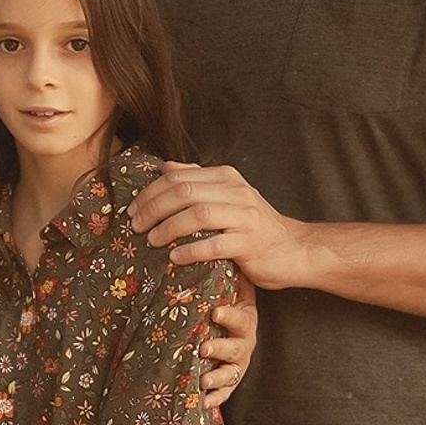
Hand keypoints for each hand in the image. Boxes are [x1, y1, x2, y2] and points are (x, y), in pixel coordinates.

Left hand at [131, 161, 310, 289]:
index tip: (131, 210)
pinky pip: (214, 245)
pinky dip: (190, 250)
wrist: (293, 249)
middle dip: (152, 208)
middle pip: (184, 192)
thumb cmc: (252, 227)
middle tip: (135, 226)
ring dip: (168, 228)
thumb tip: (165, 167)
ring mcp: (245, 216)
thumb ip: (197, 181)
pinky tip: (174, 257)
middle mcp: (236, 191)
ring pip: (198, 214)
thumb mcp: (226, 197)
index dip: (149, 192)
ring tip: (151, 240)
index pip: (178, 177)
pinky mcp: (250, 243)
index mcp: (225, 177)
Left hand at [203, 279, 256, 408]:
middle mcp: (243, 343)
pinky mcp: (228, 382)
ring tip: (202, 379)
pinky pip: (224, 392)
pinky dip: (214, 398)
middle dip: (220, 348)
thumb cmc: (223, 306)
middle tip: (203, 347)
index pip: (240, 318)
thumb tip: (213, 247)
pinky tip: (203, 402)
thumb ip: (226, 276)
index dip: (229, 316)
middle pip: (236, 348)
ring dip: (217, 376)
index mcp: (244, 320)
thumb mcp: (228, 291)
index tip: (215, 312)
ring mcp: (236, 364)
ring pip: (231, 372)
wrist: (228, 329)